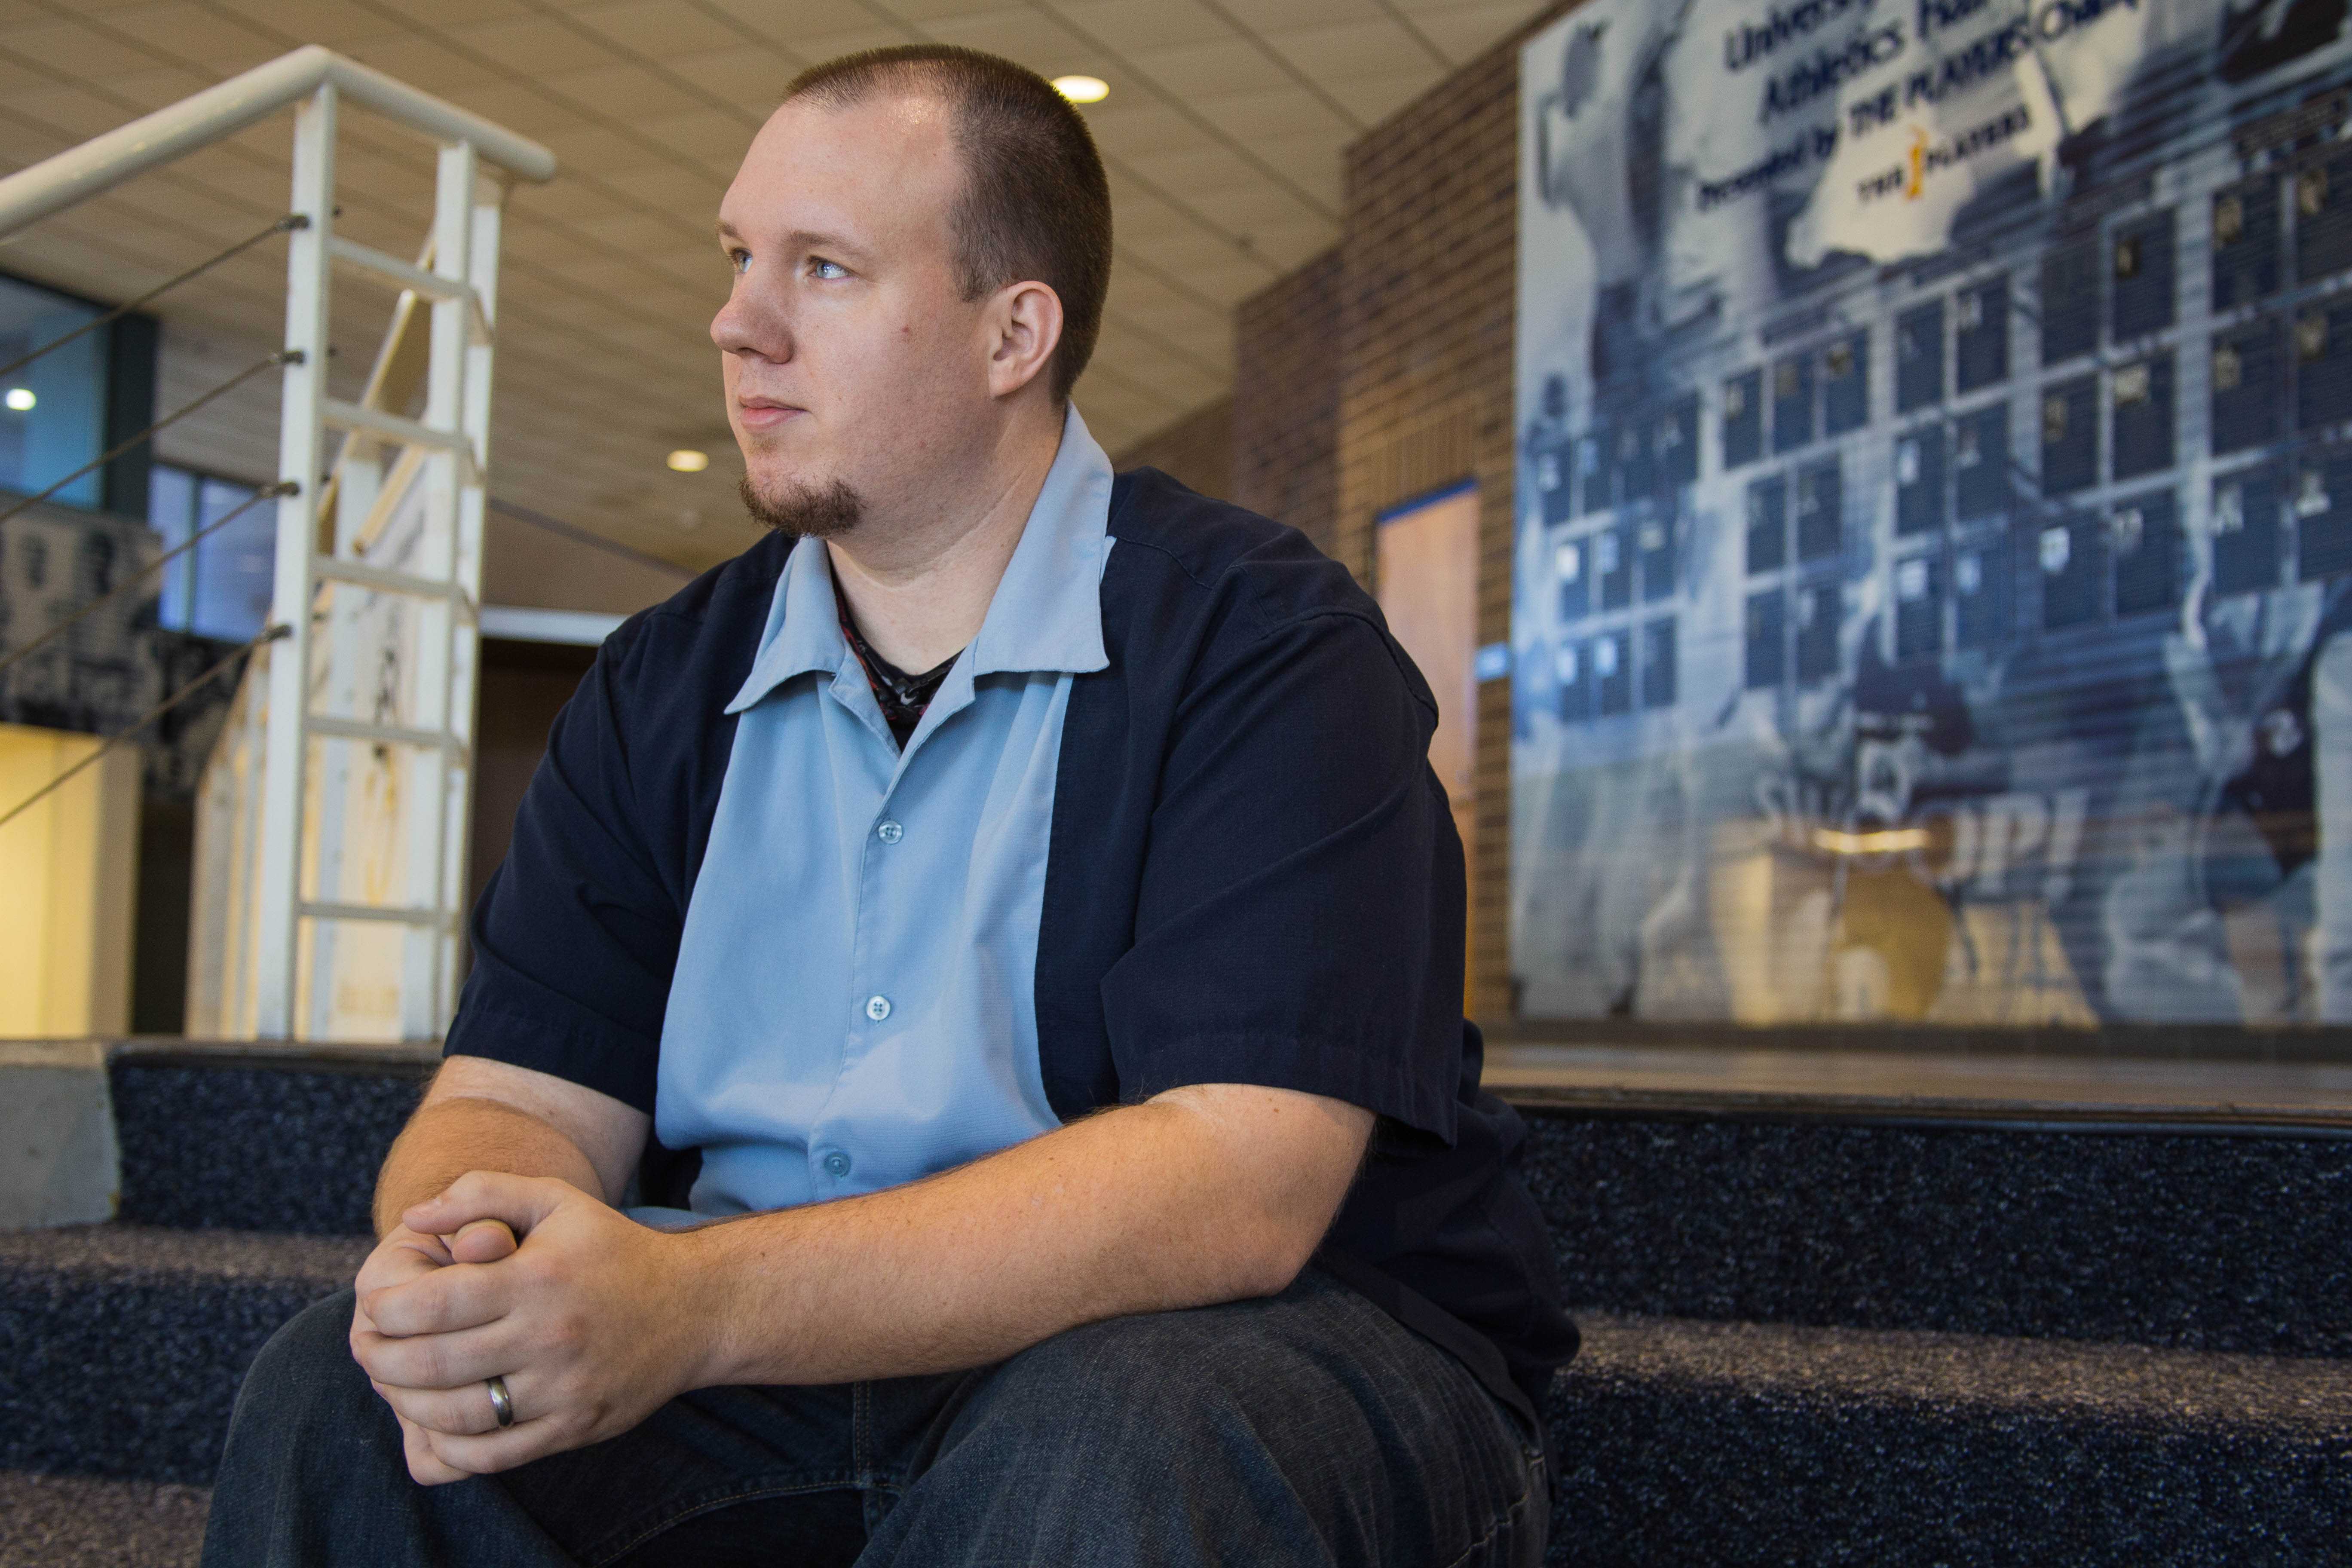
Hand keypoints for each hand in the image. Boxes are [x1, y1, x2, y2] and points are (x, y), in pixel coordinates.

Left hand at [350, 1172, 716, 1482]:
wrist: (695, 1308)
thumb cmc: (612, 1249)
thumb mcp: (557, 1201)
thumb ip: (483, 1193)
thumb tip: (414, 1215)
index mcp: (536, 1279)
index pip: (428, 1305)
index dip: (381, 1309)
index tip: (372, 1305)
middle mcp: (548, 1337)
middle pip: (429, 1365)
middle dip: (379, 1358)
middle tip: (367, 1346)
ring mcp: (562, 1390)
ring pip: (453, 1416)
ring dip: (406, 1404)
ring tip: (393, 1383)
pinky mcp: (574, 1428)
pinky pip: (491, 1455)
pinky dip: (449, 1446)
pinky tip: (435, 1422)